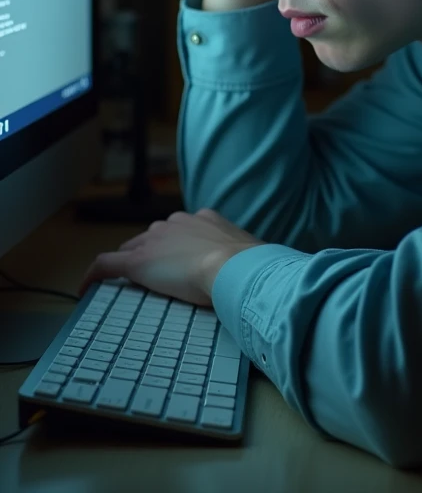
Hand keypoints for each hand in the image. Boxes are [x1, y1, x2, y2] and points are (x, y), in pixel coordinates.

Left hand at [77, 208, 267, 305]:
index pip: (178, 230)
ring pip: (130, 249)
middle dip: (148, 253)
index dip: (173, 247)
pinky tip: (84, 288)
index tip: (176, 263)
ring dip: (127, 263)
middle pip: (151, 237)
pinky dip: (93, 275)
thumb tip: (251, 269)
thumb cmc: (248, 264)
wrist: (234, 265)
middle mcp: (176, 223)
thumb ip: (240, 256)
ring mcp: (155, 241)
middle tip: (152, 278)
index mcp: (202, 219)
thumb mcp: (247, 253)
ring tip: (122, 285)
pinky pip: (105, 264)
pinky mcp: (136, 262)